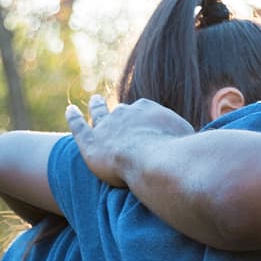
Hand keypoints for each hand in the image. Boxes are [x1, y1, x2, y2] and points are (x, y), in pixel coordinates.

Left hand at [66, 95, 194, 185]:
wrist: (155, 162)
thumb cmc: (177, 152)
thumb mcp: (189, 139)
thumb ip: (183, 136)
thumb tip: (191, 138)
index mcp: (148, 109)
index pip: (146, 111)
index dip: (148, 119)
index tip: (151, 127)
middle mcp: (126, 112)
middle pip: (123, 111)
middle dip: (122, 111)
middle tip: (121, 111)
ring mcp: (107, 126)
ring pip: (100, 112)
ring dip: (97, 105)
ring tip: (95, 99)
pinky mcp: (91, 142)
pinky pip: (78, 126)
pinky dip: (73, 117)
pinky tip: (69, 110)